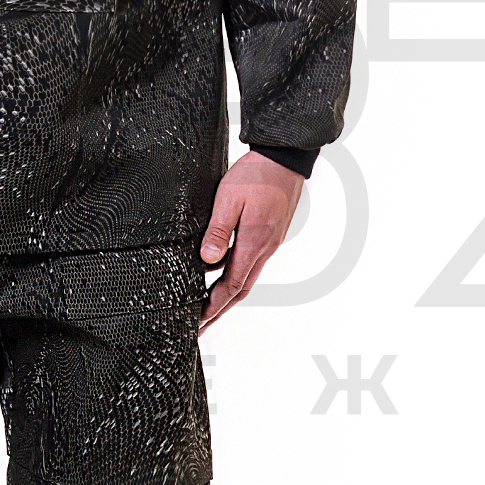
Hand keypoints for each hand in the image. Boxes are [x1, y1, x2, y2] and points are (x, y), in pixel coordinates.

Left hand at [198, 153, 304, 330]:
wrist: (285, 158)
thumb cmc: (256, 174)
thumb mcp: (228, 199)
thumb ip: (217, 231)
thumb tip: (207, 261)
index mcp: (253, 243)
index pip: (231, 286)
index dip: (214, 307)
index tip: (199, 322)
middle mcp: (264, 248)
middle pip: (240, 290)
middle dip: (219, 311)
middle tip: (202, 327)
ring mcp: (269, 242)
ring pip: (247, 277)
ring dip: (228, 295)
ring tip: (209, 307)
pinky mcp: (270, 234)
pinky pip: (252, 263)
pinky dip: (237, 276)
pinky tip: (224, 274)